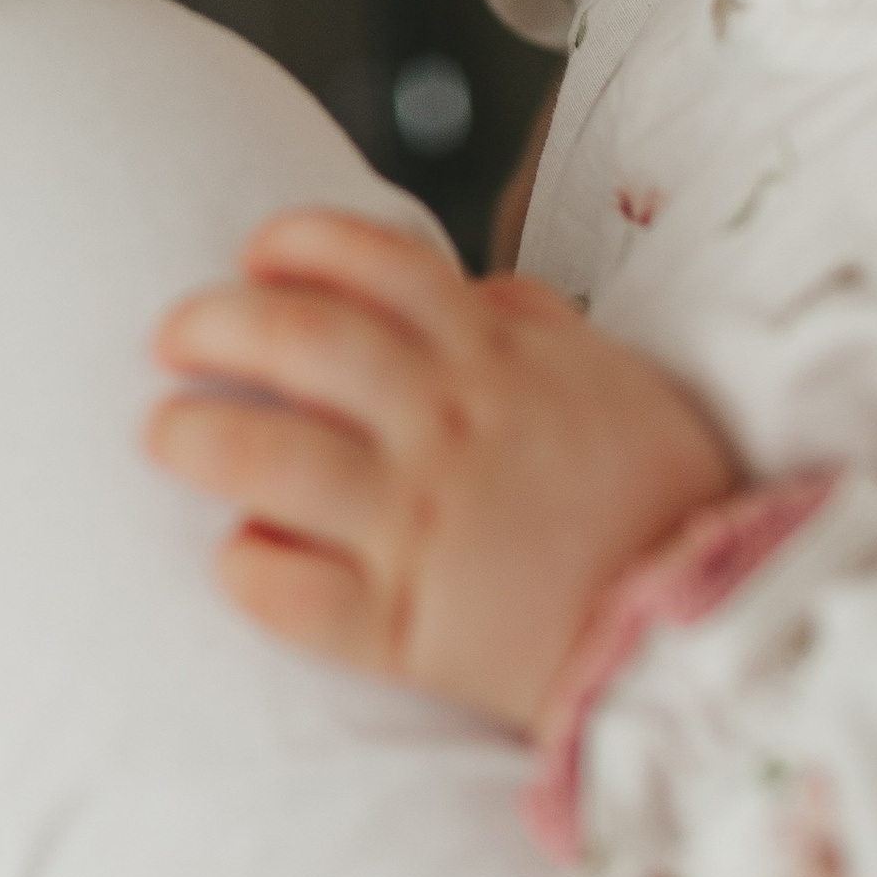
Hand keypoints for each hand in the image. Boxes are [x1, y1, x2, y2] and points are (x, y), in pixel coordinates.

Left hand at [147, 207, 739, 730]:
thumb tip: (477, 289)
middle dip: (210, 324)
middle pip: (293, 342)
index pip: (374, 263)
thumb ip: (537, 324)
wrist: (710, 631)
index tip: (255, 255)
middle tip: (169, 336)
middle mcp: (445, 426)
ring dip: (195, 438)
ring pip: (265, 460)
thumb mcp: (617, 378)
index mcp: (497, 356)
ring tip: (166, 434)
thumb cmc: (663, 500)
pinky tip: (236, 555)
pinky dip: (245, 566)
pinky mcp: (401, 627)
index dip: (296, 246)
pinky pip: (287, 591)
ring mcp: (417, 525)